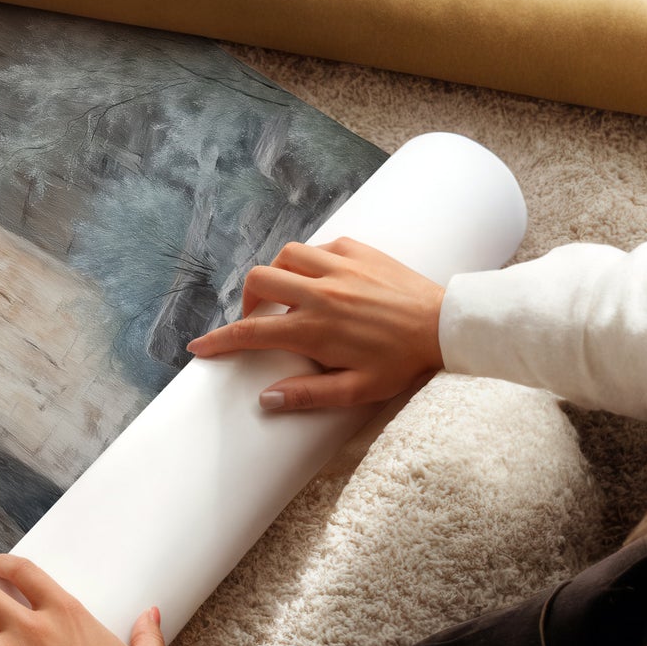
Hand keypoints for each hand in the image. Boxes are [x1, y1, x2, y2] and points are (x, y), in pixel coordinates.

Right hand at [187, 237, 444, 411]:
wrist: (446, 326)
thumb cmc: (403, 362)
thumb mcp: (357, 390)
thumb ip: (309, 395)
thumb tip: (266, 399)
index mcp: (315, 329)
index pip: (251, 333)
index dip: (219, 340)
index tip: (200, 347)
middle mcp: (320, 292)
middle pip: (259, 281)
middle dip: (247, 300)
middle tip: (258, 319)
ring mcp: (339, 267)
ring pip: (285, 255)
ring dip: (277, 274)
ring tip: (287, 295)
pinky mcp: (358, 250)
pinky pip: (320, 246)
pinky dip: (311, 260)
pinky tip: (322, 278)